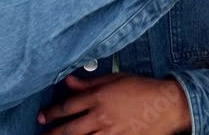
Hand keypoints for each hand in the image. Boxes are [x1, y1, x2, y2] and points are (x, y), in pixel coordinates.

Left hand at [38, 73, 190, 133]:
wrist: (166, 106)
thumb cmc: (142, 88)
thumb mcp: (115, 78)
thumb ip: (90, 82)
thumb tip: (69, 81)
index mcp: (98, 98)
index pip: (67, 107)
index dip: (51, 112)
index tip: (42, 116)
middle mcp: (100, 117)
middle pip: (69, 129)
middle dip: (53, 132)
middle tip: (42, 133)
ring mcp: (110, 133)